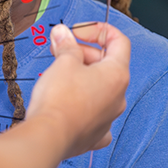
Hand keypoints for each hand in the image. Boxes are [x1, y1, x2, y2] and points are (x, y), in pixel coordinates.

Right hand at [26, 23, 129, 156]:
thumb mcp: (63, 62)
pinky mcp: (95, 134)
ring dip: (82, 77)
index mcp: (116, 75)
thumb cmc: (60, 99)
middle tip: (59, 49)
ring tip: (58, 74)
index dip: (98, 30)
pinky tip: (70, 104)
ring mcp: (109, 118)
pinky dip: (83, 105)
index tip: (77, 31)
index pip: (119, 42)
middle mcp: (118, 97)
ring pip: (100, 89)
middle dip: (84, 52)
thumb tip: (63, 33)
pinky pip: (94, 115)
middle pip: (107, 65)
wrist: (49, 136)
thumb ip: (67, 45)